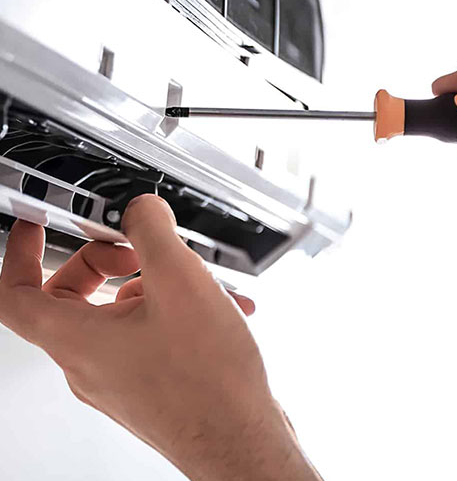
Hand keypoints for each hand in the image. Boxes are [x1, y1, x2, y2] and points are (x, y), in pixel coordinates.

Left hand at [0, 195, 320, 480]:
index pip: (16, 293)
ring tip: (195, 279)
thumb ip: (151, 230)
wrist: (242, 439)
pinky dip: (174, 309)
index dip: (20, 251)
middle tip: (135, 248)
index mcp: (79, 339)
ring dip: (151, 284)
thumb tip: (140, 210)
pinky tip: (217, 305)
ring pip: (117, 313)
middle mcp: (91, 363)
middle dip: (104, 260)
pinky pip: (146, 333)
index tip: (35, 224)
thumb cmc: (208, 380)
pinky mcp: (148, 384)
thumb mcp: (179, 280)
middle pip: (71, 298)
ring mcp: (120, 377)